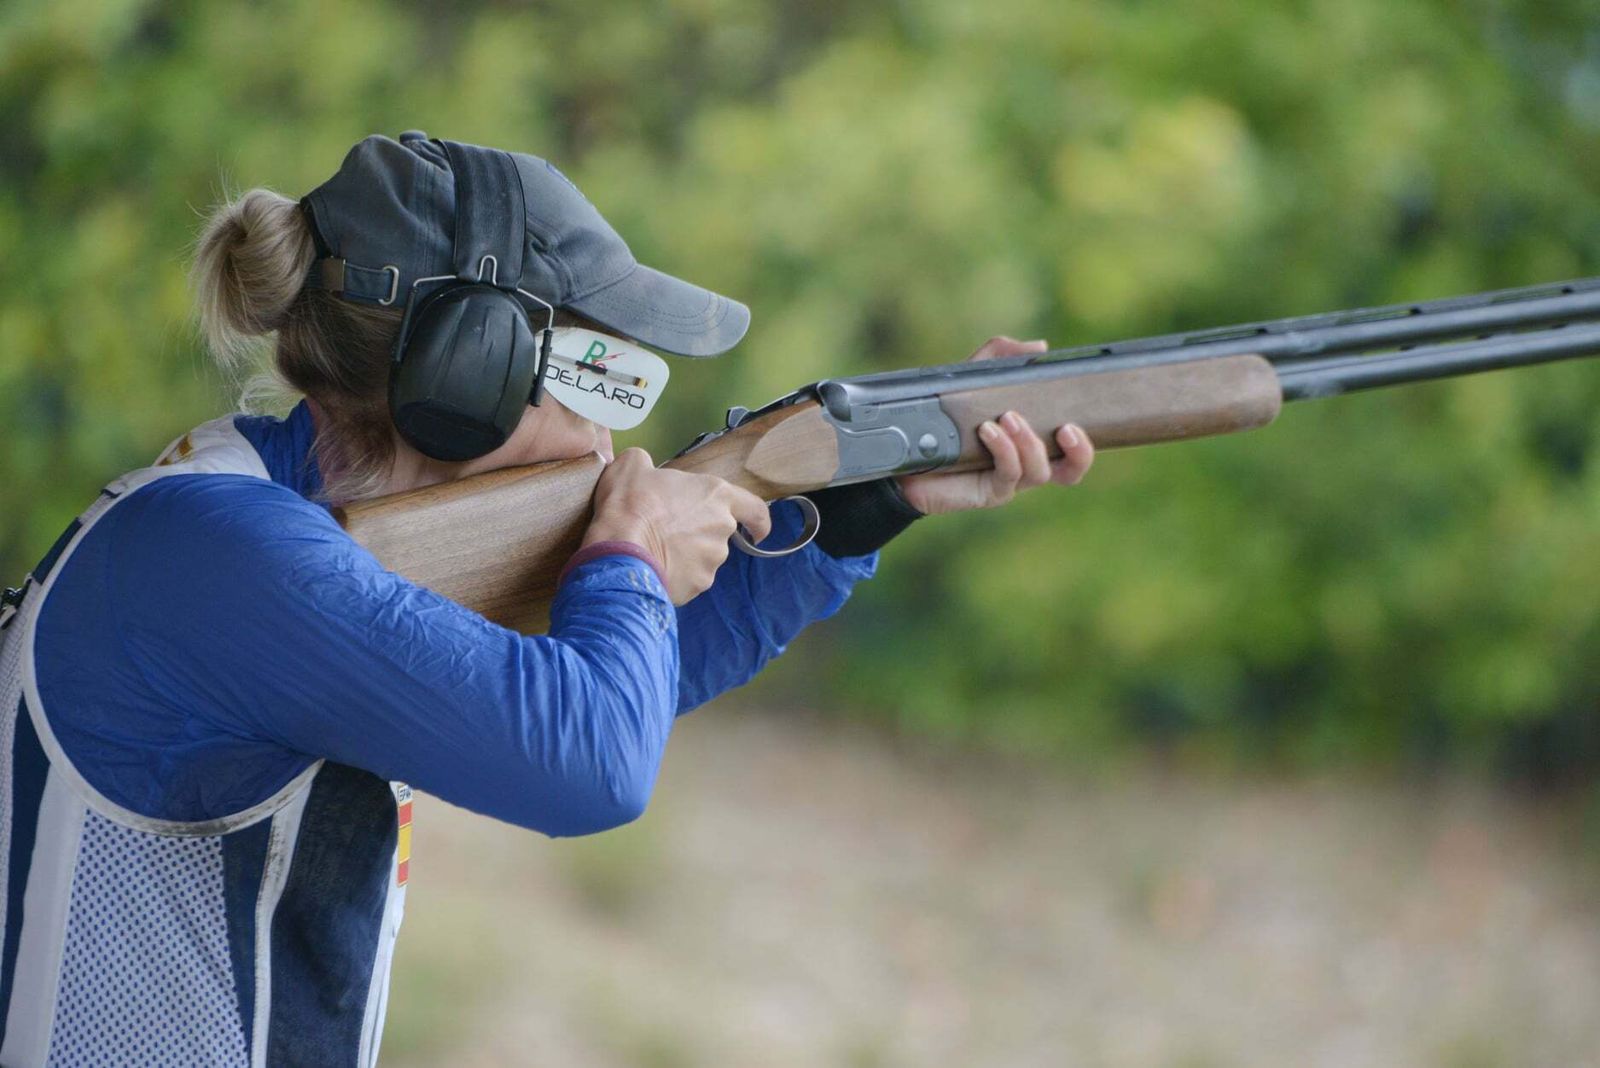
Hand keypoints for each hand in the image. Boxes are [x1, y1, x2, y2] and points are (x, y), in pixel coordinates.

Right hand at [584, 448, 772, 603]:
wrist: (619, 549)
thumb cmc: (631, 502)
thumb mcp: (633, 466)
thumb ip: (647, 463)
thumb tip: (642, 466)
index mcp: (716, 495)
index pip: (755, 509)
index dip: (758, 521)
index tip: (757, 531)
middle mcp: (722, 529)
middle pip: (719, 533)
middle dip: (699, 534)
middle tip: (668, 531)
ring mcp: (712, 560)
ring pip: (703, 558)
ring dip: (686, 556)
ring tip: (655, 550)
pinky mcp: (698, 586)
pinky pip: (689, 580)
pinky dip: (676, 575)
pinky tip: (653, 568)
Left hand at [896, 336, 1094, 515]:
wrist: (906, 451)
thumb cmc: (945, 416)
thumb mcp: (972, 378)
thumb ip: (1002, 357)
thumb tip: (1040, 347)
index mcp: (1032, 440)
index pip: (1073, 448)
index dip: (1085, 442)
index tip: (1078, 420)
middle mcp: (1026, 463)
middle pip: (1071, 471)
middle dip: (1078, 452)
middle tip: (1067, 428)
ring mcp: (1009, 481)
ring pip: (1040, 472)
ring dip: (1029, 443)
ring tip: (1009, 417)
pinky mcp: (988, 492)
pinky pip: (1008, 476)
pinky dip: (1004, 450)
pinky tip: (989, 431)